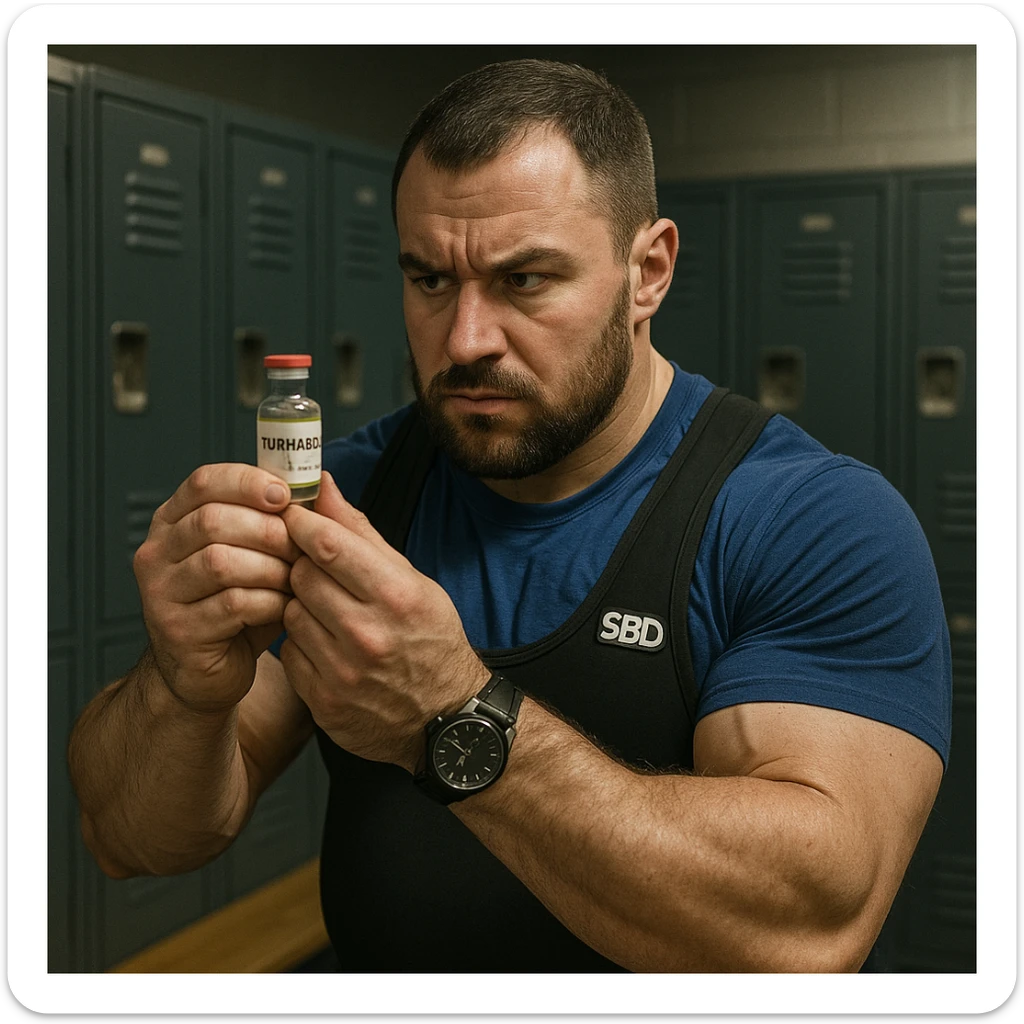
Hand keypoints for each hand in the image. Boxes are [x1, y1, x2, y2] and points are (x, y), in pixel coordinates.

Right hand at [132, 464, 301, 711]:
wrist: (210, 669)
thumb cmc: (238, 606)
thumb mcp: (258, 553)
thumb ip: (280, 519)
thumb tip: (323, 485)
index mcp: (175, 520)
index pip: (204, 482)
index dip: (248, 482)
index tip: (286, 495)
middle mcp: (158, 551)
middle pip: (213, 521)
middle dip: (269, 531)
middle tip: (301, 547)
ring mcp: (161, 592)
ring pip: (221, 562)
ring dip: (271, 568)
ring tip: (295, 578)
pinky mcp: (178, 629)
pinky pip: (232, 604)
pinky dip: (269, 601)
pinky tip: (284, 606)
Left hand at [279, 471, 490, 771]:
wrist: (444, 715)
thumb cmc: (430, 638)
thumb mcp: (412, 581)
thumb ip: (361, 533)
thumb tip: (322, 485)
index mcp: (396, 597)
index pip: (328, 545)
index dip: (303, 523)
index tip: (294, 515)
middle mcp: (368, 635)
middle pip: (302, 576)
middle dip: (304, 565)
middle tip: (318, 570)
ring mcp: (343, 672)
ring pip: (291, 613)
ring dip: (302, 605)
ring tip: (329, 611)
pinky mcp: (324, 701)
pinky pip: (289, 653)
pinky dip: (302, 643)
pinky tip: (327, 644)